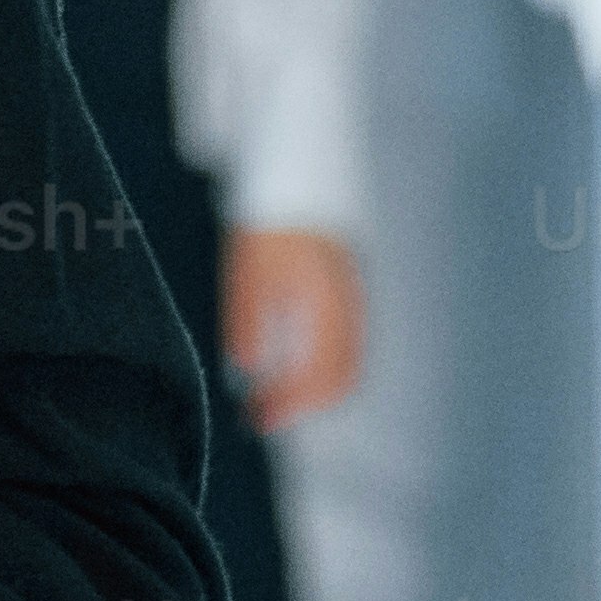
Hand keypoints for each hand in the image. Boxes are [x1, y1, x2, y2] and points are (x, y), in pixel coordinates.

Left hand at [221, 224, 369, 427]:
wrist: (301, 184)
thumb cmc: (271, 225)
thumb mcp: (248, 273)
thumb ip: (247, 323)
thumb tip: (244, 370)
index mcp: (326, 307)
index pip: (318, 377)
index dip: (288, 405)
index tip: (257, 417)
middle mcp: (349, 311)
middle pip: (341, 380)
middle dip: (303, 406)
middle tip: (265, 414)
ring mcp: (356, 305)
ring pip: (349, 367)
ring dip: (315, 392)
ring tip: (276, 397)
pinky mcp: (351, 299)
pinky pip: (350, 349)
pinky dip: (325, 370)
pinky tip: (294, 369)